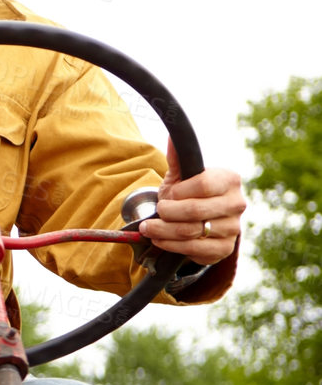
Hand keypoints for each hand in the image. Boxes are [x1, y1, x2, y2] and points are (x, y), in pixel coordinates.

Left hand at [139, 137, 245, 266]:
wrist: (197, 220)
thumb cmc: (187, 193)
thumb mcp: (181, 175)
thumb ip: (178, 158)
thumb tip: (172, 135)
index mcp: (230, 180)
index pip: (204, 185)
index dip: (180, 191)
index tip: (167, 194)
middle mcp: (237, 204)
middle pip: (196, 210)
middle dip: (167, 212)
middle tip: (156, 211)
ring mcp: (233, 228)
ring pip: (191, 231)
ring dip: (163, 230)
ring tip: (148, 227)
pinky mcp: (224, 249)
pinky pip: (194, 250)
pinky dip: (170, 245)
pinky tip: (159, 239)